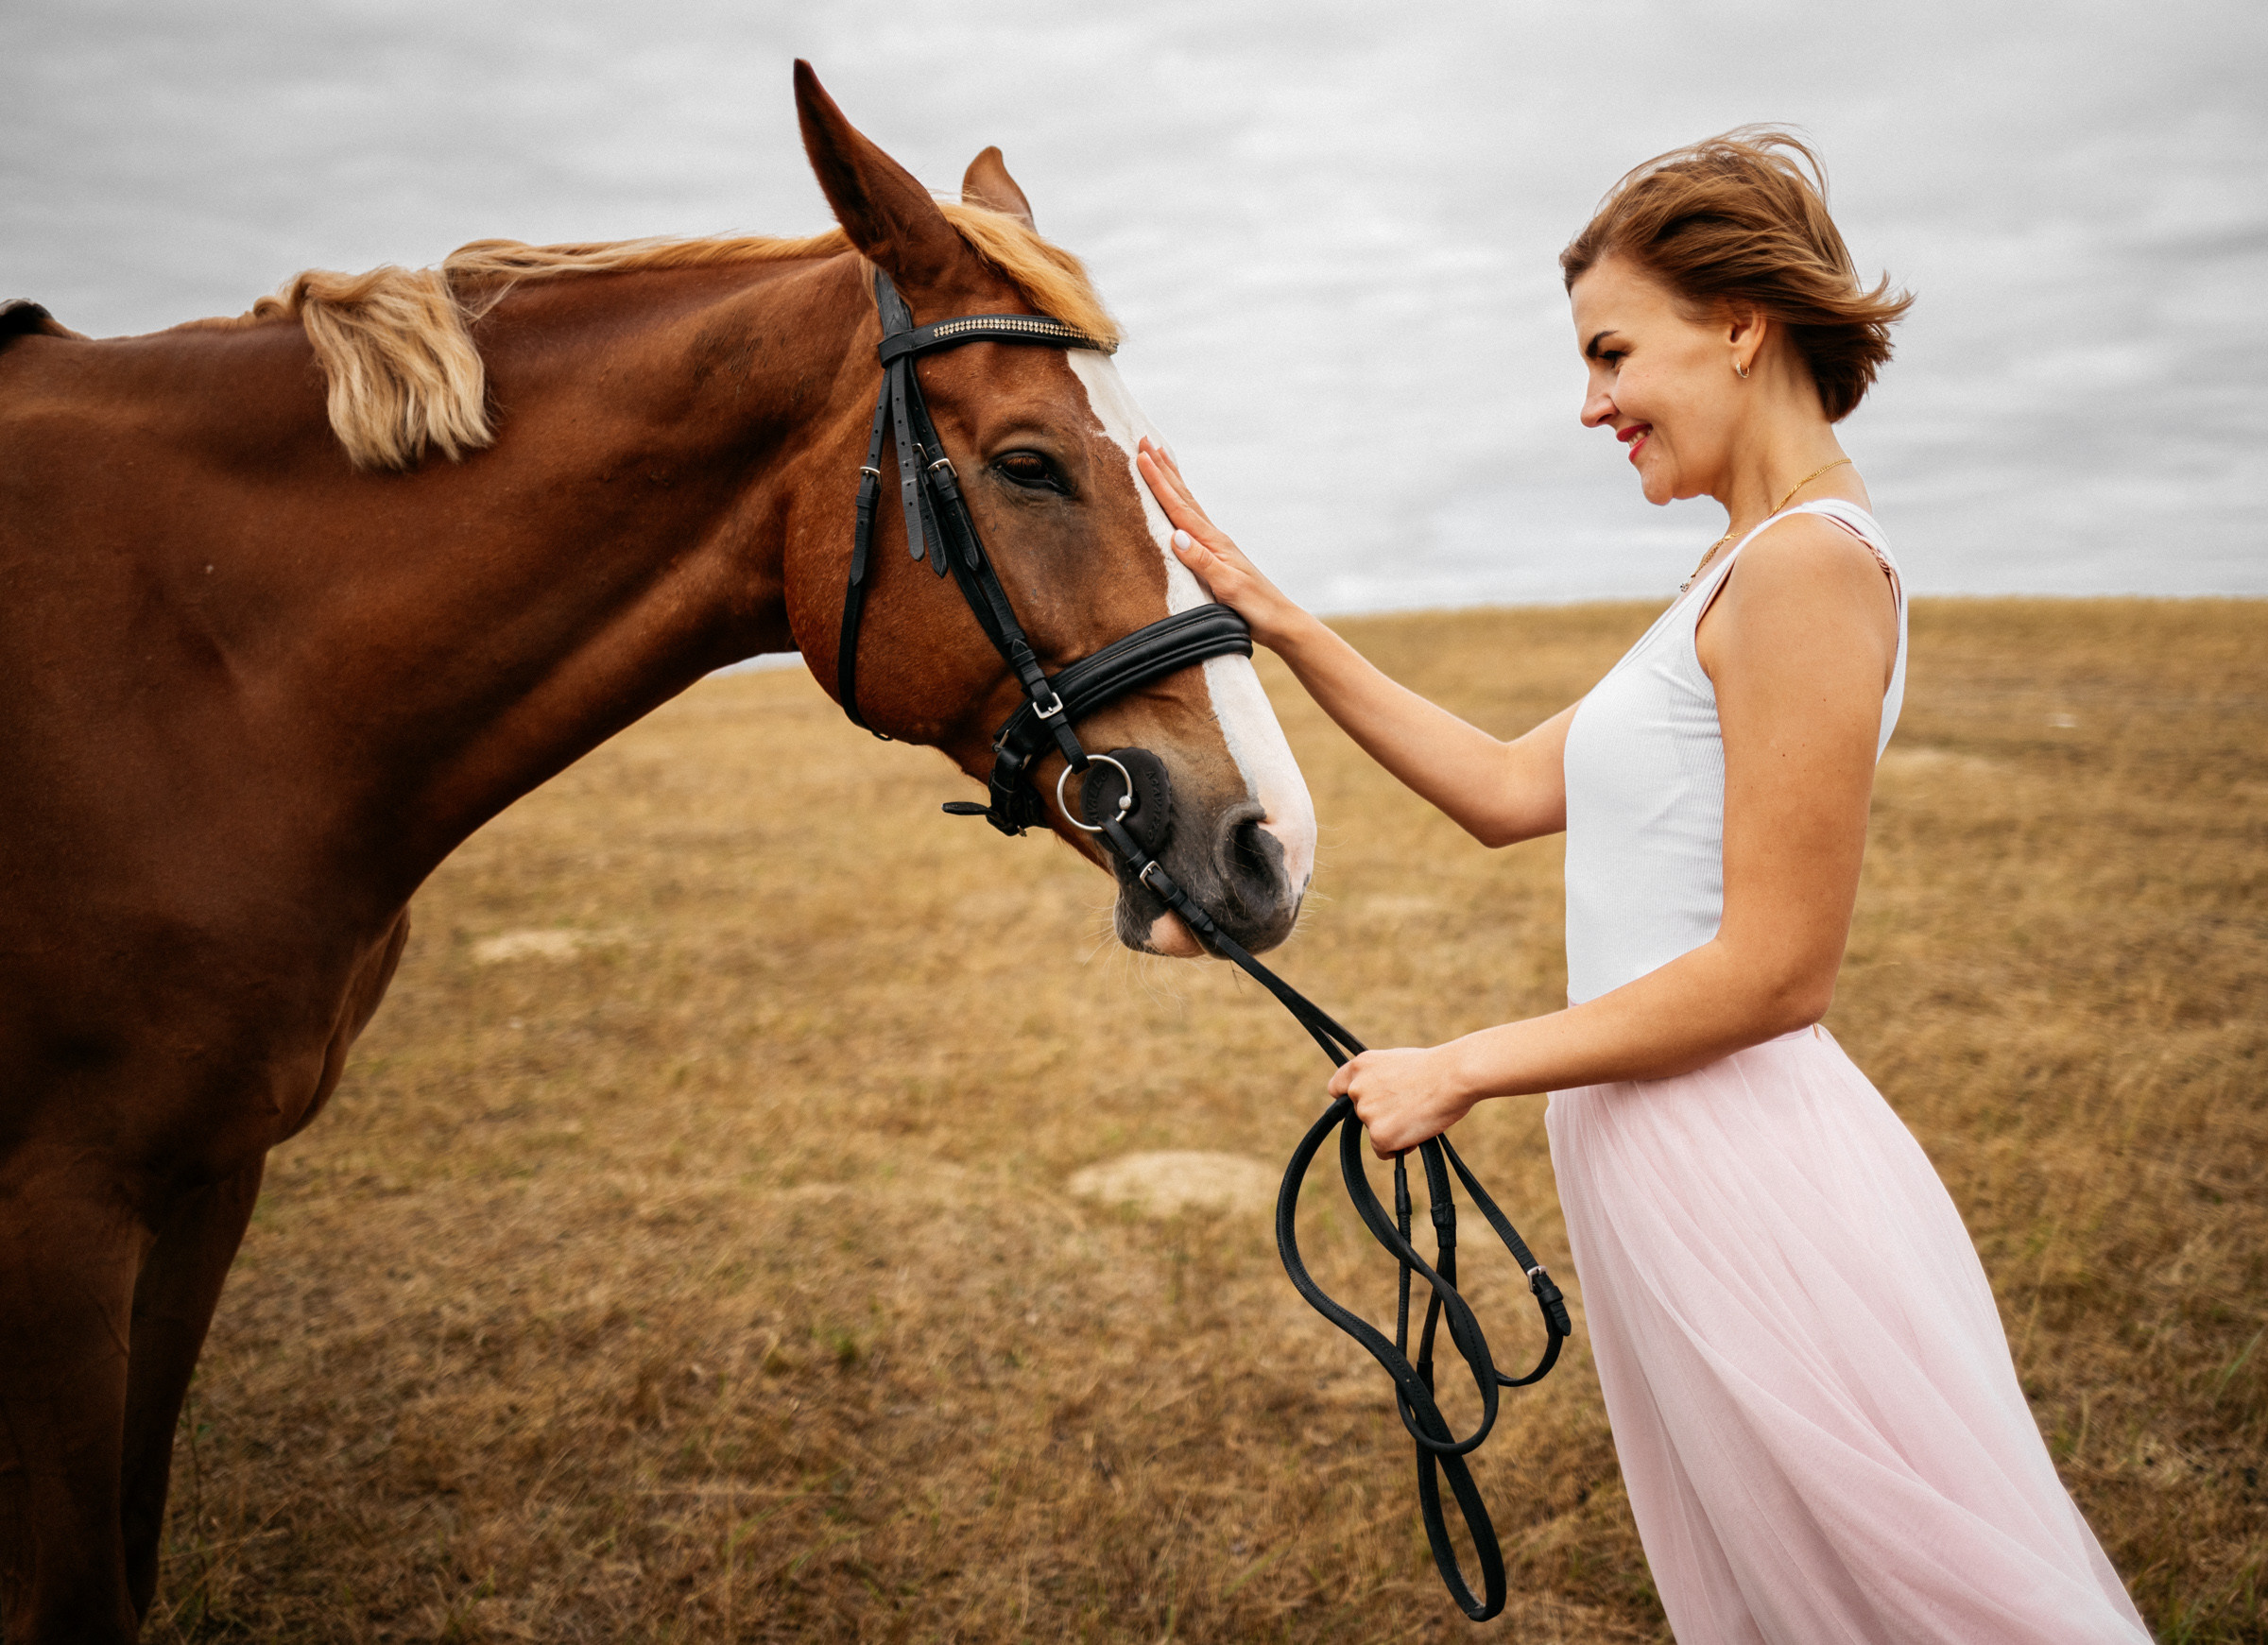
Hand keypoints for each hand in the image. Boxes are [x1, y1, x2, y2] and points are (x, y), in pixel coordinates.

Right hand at [1135, 437, 1308, 650]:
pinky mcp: (1215, 557)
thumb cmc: (1255, 608)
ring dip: (1172, 480)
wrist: (1279, 622)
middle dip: (1163, 469)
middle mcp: (1213, 538)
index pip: (1179, 507)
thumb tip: (1176, 535)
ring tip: (1159, 457)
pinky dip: (1180, 504)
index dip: (1159, 482)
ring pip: (1187, 505)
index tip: (1142, 457)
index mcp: (1213, 542)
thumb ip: (1202, 562)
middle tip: (1144, 441)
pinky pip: (1191, 522)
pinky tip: (1177, 502)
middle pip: (1183, 496)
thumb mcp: (1229, 587)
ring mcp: (1215, 546)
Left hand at [1327, 1046, 1479, 1157]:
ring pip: (1375, 1133)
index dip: (1348, 1100)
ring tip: (1418, 1116)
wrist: (1452, 1076)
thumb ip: (1380, 1077)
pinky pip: (1383, 1151)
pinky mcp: (1378, 1135)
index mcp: (1360, 1066)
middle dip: (1380, 1117)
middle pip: (1361, 1115)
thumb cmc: (1435, 1068)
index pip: (1336, 1088)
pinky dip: (1398, 1148)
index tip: (1360, 1106)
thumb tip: (1380, 1097)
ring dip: (1393, 1131)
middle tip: (1407, 1109)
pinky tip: (1416, 1132)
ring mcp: (1365, 1113)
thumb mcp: (1397, 1061)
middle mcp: (1356, 1089)